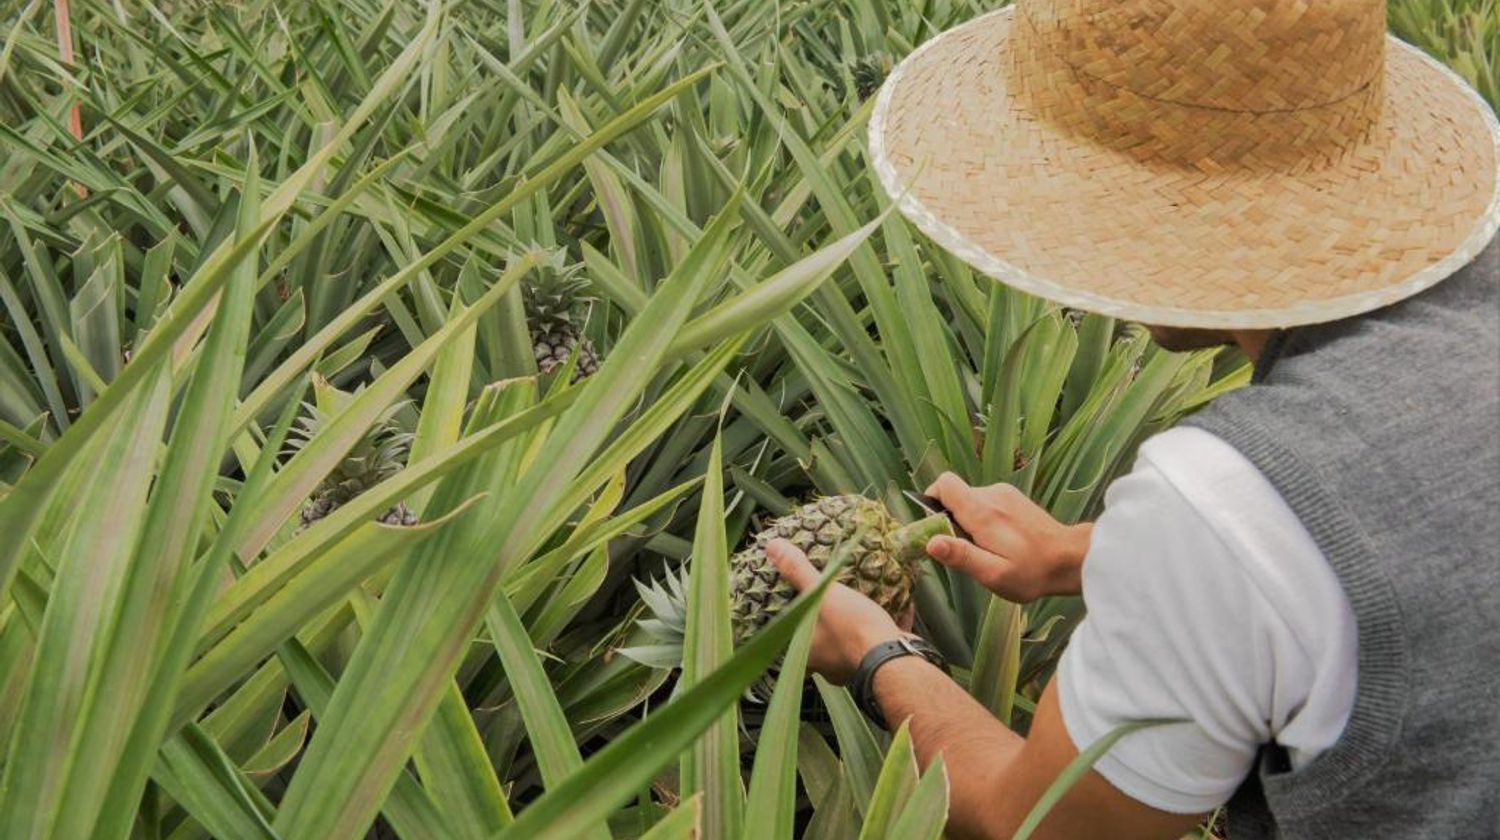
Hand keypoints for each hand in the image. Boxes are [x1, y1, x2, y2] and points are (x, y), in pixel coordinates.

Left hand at [766, 538, 911, 684]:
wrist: (894, 659)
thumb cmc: (853, 630)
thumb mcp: (823, 595)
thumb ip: (799, 573)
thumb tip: (773, 547)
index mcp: (808, 652)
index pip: (792, 634)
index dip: (794, 617)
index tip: (799, 601)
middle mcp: (828, 665)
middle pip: (823, 638)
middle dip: (829, 619)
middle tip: (832, 598)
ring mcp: (856, 666)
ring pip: (854, 640)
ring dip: (859, 622)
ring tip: (862, 599)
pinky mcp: (883, 664)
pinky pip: (884, 640)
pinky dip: (889, 623)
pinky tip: (900, 603)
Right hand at [924, 472, 1091, 601]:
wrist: (1070, 559)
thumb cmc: (1032, 572)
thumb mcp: (993, 573)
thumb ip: (961, 556)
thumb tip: (931, 542)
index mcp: (982, 512)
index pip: (945, 484)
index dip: (931, 500)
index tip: (935, 525)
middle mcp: (992, 494)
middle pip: (955, 496)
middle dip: (951, 520)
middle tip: (966, 549)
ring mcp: (1004, 493)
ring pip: (971, 501)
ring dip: (969, 522)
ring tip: (987, 548)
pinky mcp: (1013, 497)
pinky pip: (986, 503)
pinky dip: (984, 519)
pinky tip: (1000, 541)